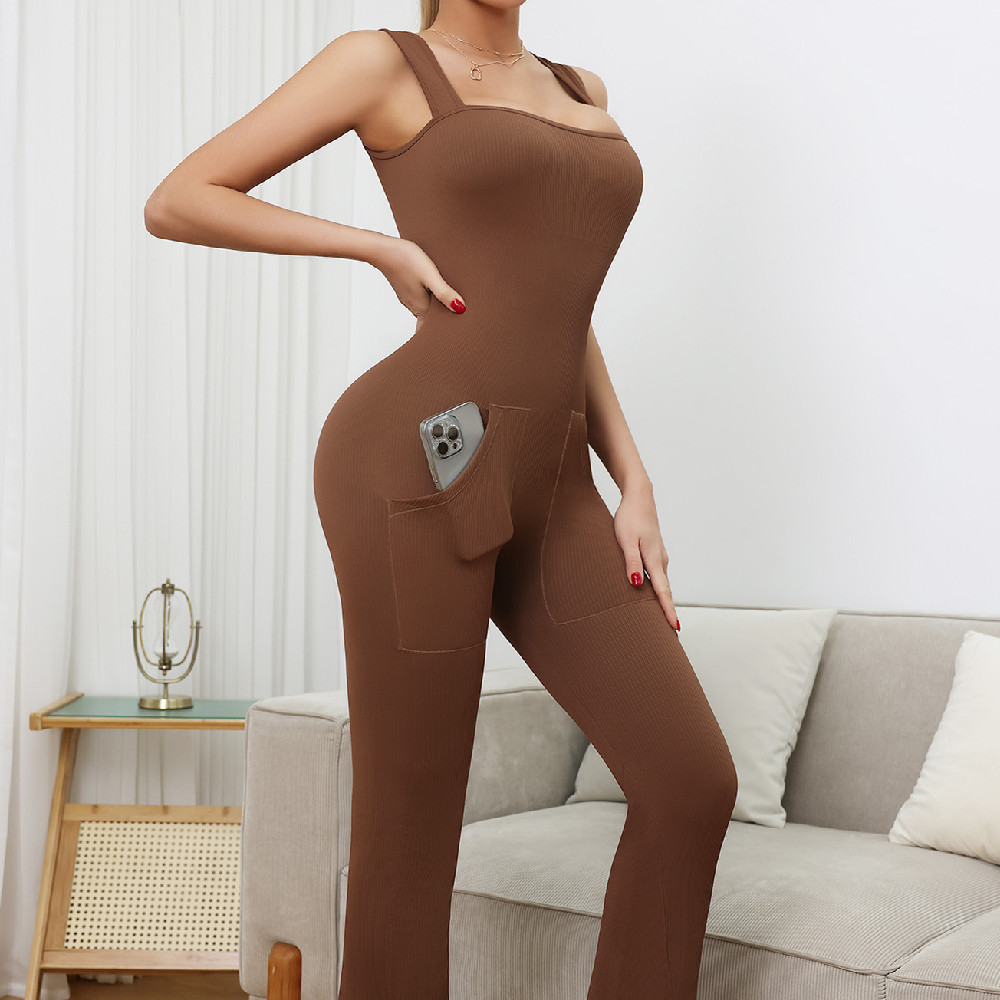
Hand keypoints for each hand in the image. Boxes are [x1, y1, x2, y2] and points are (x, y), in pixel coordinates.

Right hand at [375, 237, 465, 329]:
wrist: (382, 249)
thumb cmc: (405, 260)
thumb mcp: (430, 276)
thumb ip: (444, 293)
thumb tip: (460, 309)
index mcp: (421, 307)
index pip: (429, 330)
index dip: (438, 335)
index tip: (449, 337)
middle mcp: (414, 305)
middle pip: (427, 322)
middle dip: (439, 324)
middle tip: (453, 324)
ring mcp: (409, 297)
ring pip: (424, 310)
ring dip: (435, 311)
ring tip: (448, 307)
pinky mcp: (406, 288)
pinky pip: (419, 299)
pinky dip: (428, 301)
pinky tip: (434, 291)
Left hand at [613, 481, 679, 631]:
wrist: (639, 496)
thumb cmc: (629, 517)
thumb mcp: (626, 540)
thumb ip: (631, 563)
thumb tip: (636, 585)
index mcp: (654, 560)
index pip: (663, 591)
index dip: (668, 610)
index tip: (675, 628)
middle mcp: (660, 560)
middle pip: (665, 591)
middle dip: (668, 611)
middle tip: (671, 632)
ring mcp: (658, 556)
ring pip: (661, 583)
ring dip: (663, 600)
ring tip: (663, 619)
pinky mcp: (653, 552)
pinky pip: (657, 575)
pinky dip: (657, 588)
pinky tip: (652, 594)